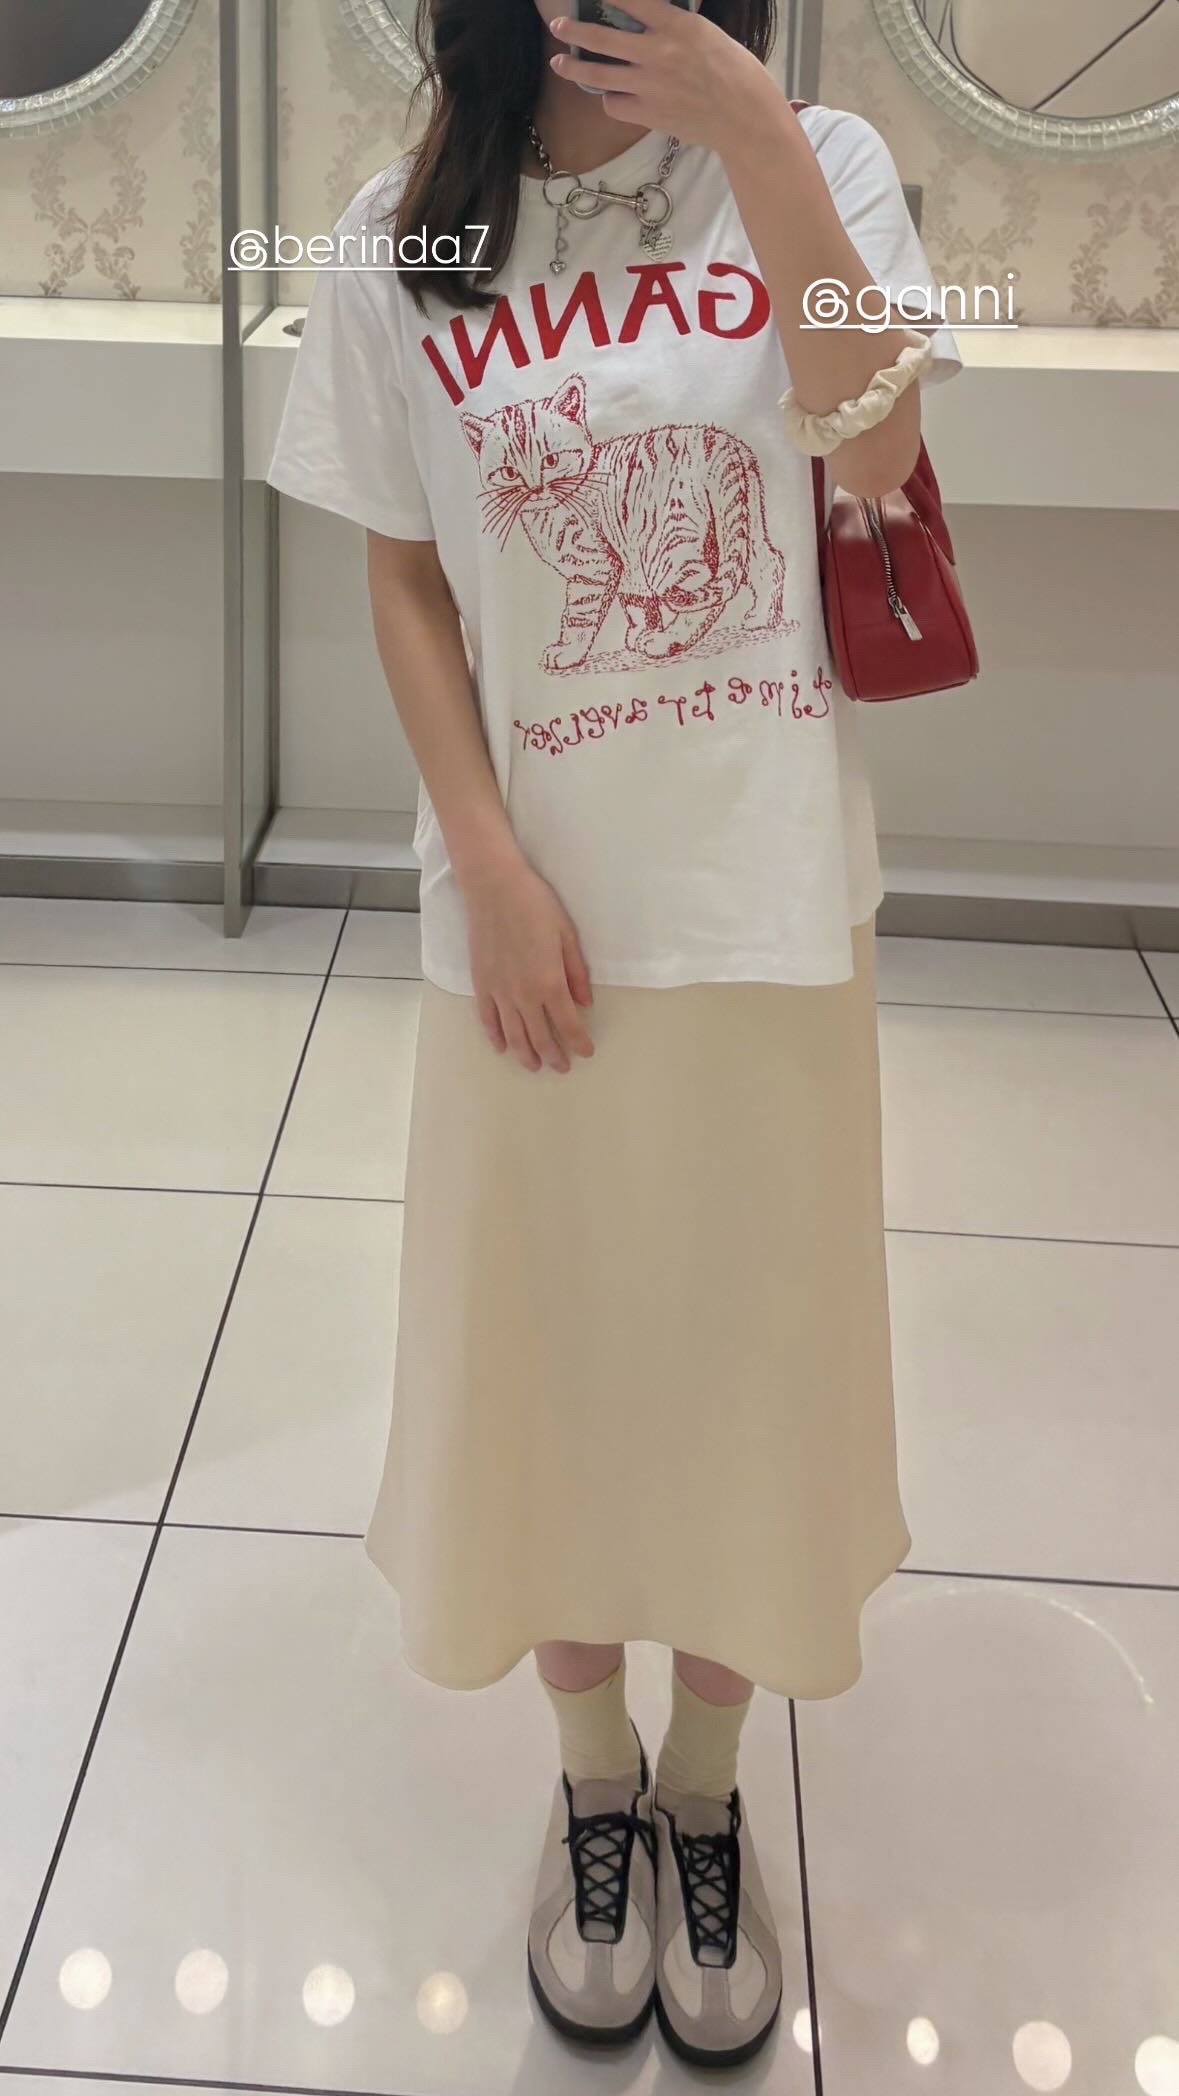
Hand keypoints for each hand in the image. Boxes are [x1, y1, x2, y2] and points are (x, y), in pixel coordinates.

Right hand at [461, 851, 595, 1073]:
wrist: (493, 888)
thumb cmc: (535, 905)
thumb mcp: (567, 936)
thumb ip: (576, 973)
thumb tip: (585, 1003)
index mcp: (549, 982)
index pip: (568, 1024)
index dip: (578, 1042)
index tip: (586, 1052)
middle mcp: (523, 994)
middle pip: (540, 1037)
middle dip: (554, 1056)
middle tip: (562, 1067)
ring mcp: (499, 992)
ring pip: (513, 1035)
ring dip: (525, 1054)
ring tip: (535, 1066)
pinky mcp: (480, 984)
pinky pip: (487, 1019)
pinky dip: (495, 1036)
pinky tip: (502, 1047)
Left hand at [547, 0, 775, 155]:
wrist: (744, 117)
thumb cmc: (733, 71)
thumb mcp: (705, 34)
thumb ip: (673, 27)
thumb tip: (649, 21)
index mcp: (675, 24)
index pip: (629, 0)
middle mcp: (656, 51)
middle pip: (602, 37)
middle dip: (574, 29)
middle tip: (558, 25)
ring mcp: (648, 84)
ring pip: (598, 74)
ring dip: (574, 67)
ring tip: (560, 63)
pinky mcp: (647, 113)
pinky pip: (614, 104)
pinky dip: (610, 99)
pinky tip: (611, 95)